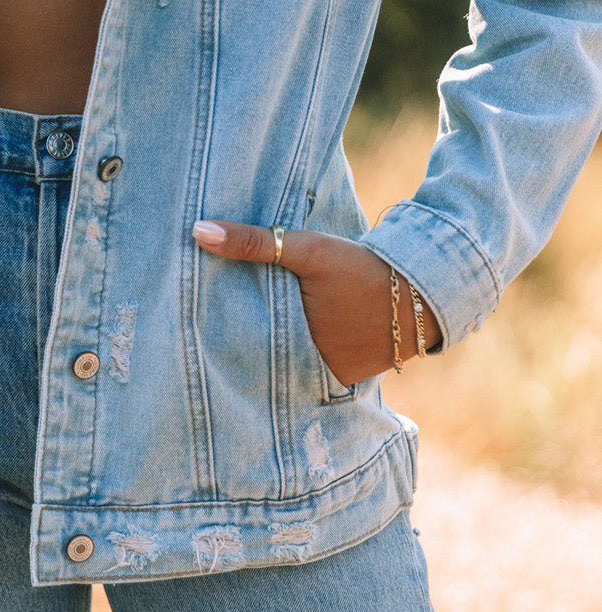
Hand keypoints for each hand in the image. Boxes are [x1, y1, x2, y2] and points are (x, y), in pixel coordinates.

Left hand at [192, 220, 441, 387]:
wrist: (420, 290)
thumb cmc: (359, 269)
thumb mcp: (307, 251)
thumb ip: (254, 242)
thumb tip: (198, 231)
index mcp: (294, 349)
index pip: (240, 348)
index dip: (217, 336)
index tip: (190, 324)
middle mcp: (309, 374)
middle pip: (260, 359)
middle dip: (238, 345)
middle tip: (201, 330)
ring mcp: (327, 381)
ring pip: (282, 365)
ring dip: (266, 351)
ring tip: (227, 336)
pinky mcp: (343, 379)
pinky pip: (307, 368)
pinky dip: (293, 355)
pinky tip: (273, 339)